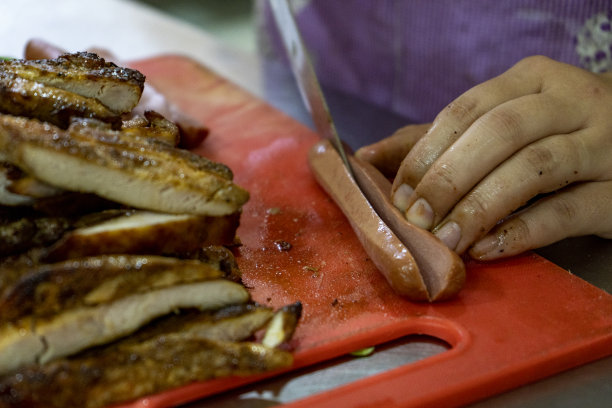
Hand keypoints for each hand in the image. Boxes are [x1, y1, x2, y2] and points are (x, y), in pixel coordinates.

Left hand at [356, 56, 611, 259]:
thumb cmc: (555, 137)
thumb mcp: (502, 126)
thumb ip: (439, 140)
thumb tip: (367, 158)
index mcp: (533, 80)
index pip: (467, 110)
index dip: (427, 153)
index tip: (399, 192)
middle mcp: (572, 102)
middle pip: (498, 133)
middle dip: (448, 178)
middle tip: (417, 217)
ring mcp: (606, 144)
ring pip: (533, 168)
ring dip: (479, 207)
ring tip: (445, 239)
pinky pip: (567, 211)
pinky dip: (521, 231)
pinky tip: (487, 249)